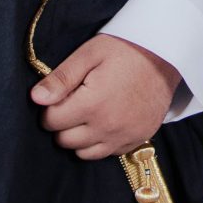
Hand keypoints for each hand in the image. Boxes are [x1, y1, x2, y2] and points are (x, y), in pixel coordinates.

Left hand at [31, 34, 180, 159]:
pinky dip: (100, 142)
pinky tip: (105, 121)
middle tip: (73, 103)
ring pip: (84, 153)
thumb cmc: (126, 49)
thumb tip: (35, 98)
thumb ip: (61, 78)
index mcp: (92, 104)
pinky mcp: (137, 139)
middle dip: (62, 123)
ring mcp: (124, 136)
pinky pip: (107, 153)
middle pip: (65, 140)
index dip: (50, 108)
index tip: (60, 96)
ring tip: (88, 113)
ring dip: (79, 137)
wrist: (167, 54)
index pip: (52, 121)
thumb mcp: (90, 53)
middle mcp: (107, 126)